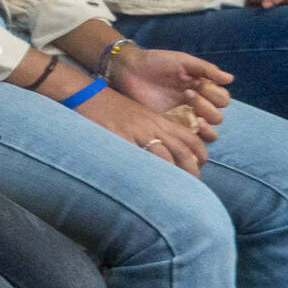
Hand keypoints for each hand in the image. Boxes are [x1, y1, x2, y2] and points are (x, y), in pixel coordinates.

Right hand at [75, 83, 211, 174]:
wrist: (87, 94)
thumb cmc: (113, 108)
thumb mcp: (140, 116)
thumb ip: (156, 130)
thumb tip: (170, 153)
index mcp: (160, 121)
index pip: (191, 139)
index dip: (201, 156)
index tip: (199, 168)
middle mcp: (152, 127)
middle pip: (183, 152)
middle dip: (192, 172)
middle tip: (192, 187)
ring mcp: (136, 133)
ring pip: (165, 158)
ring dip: (172, 176)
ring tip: (173, 192)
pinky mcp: (119, 138)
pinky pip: (137, 158)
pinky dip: (146, 172)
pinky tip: (148, 184)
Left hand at [104, 45, 229, 129]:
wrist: (130, 69)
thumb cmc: (156, 61)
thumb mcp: (182, 61)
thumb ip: (206, 69)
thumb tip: (230, 79)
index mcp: (201, 89)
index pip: (222, 99)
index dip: (215, 94)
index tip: (198, 84)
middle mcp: (196, 105)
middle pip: (218, 116)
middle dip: (208, 107)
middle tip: (187, 94)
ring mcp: (184, 117)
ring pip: (210, 131)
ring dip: (206, 124)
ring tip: (193, 113)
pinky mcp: (171, 126)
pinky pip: (191, 138)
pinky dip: (197, 135)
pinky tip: (190, 124)